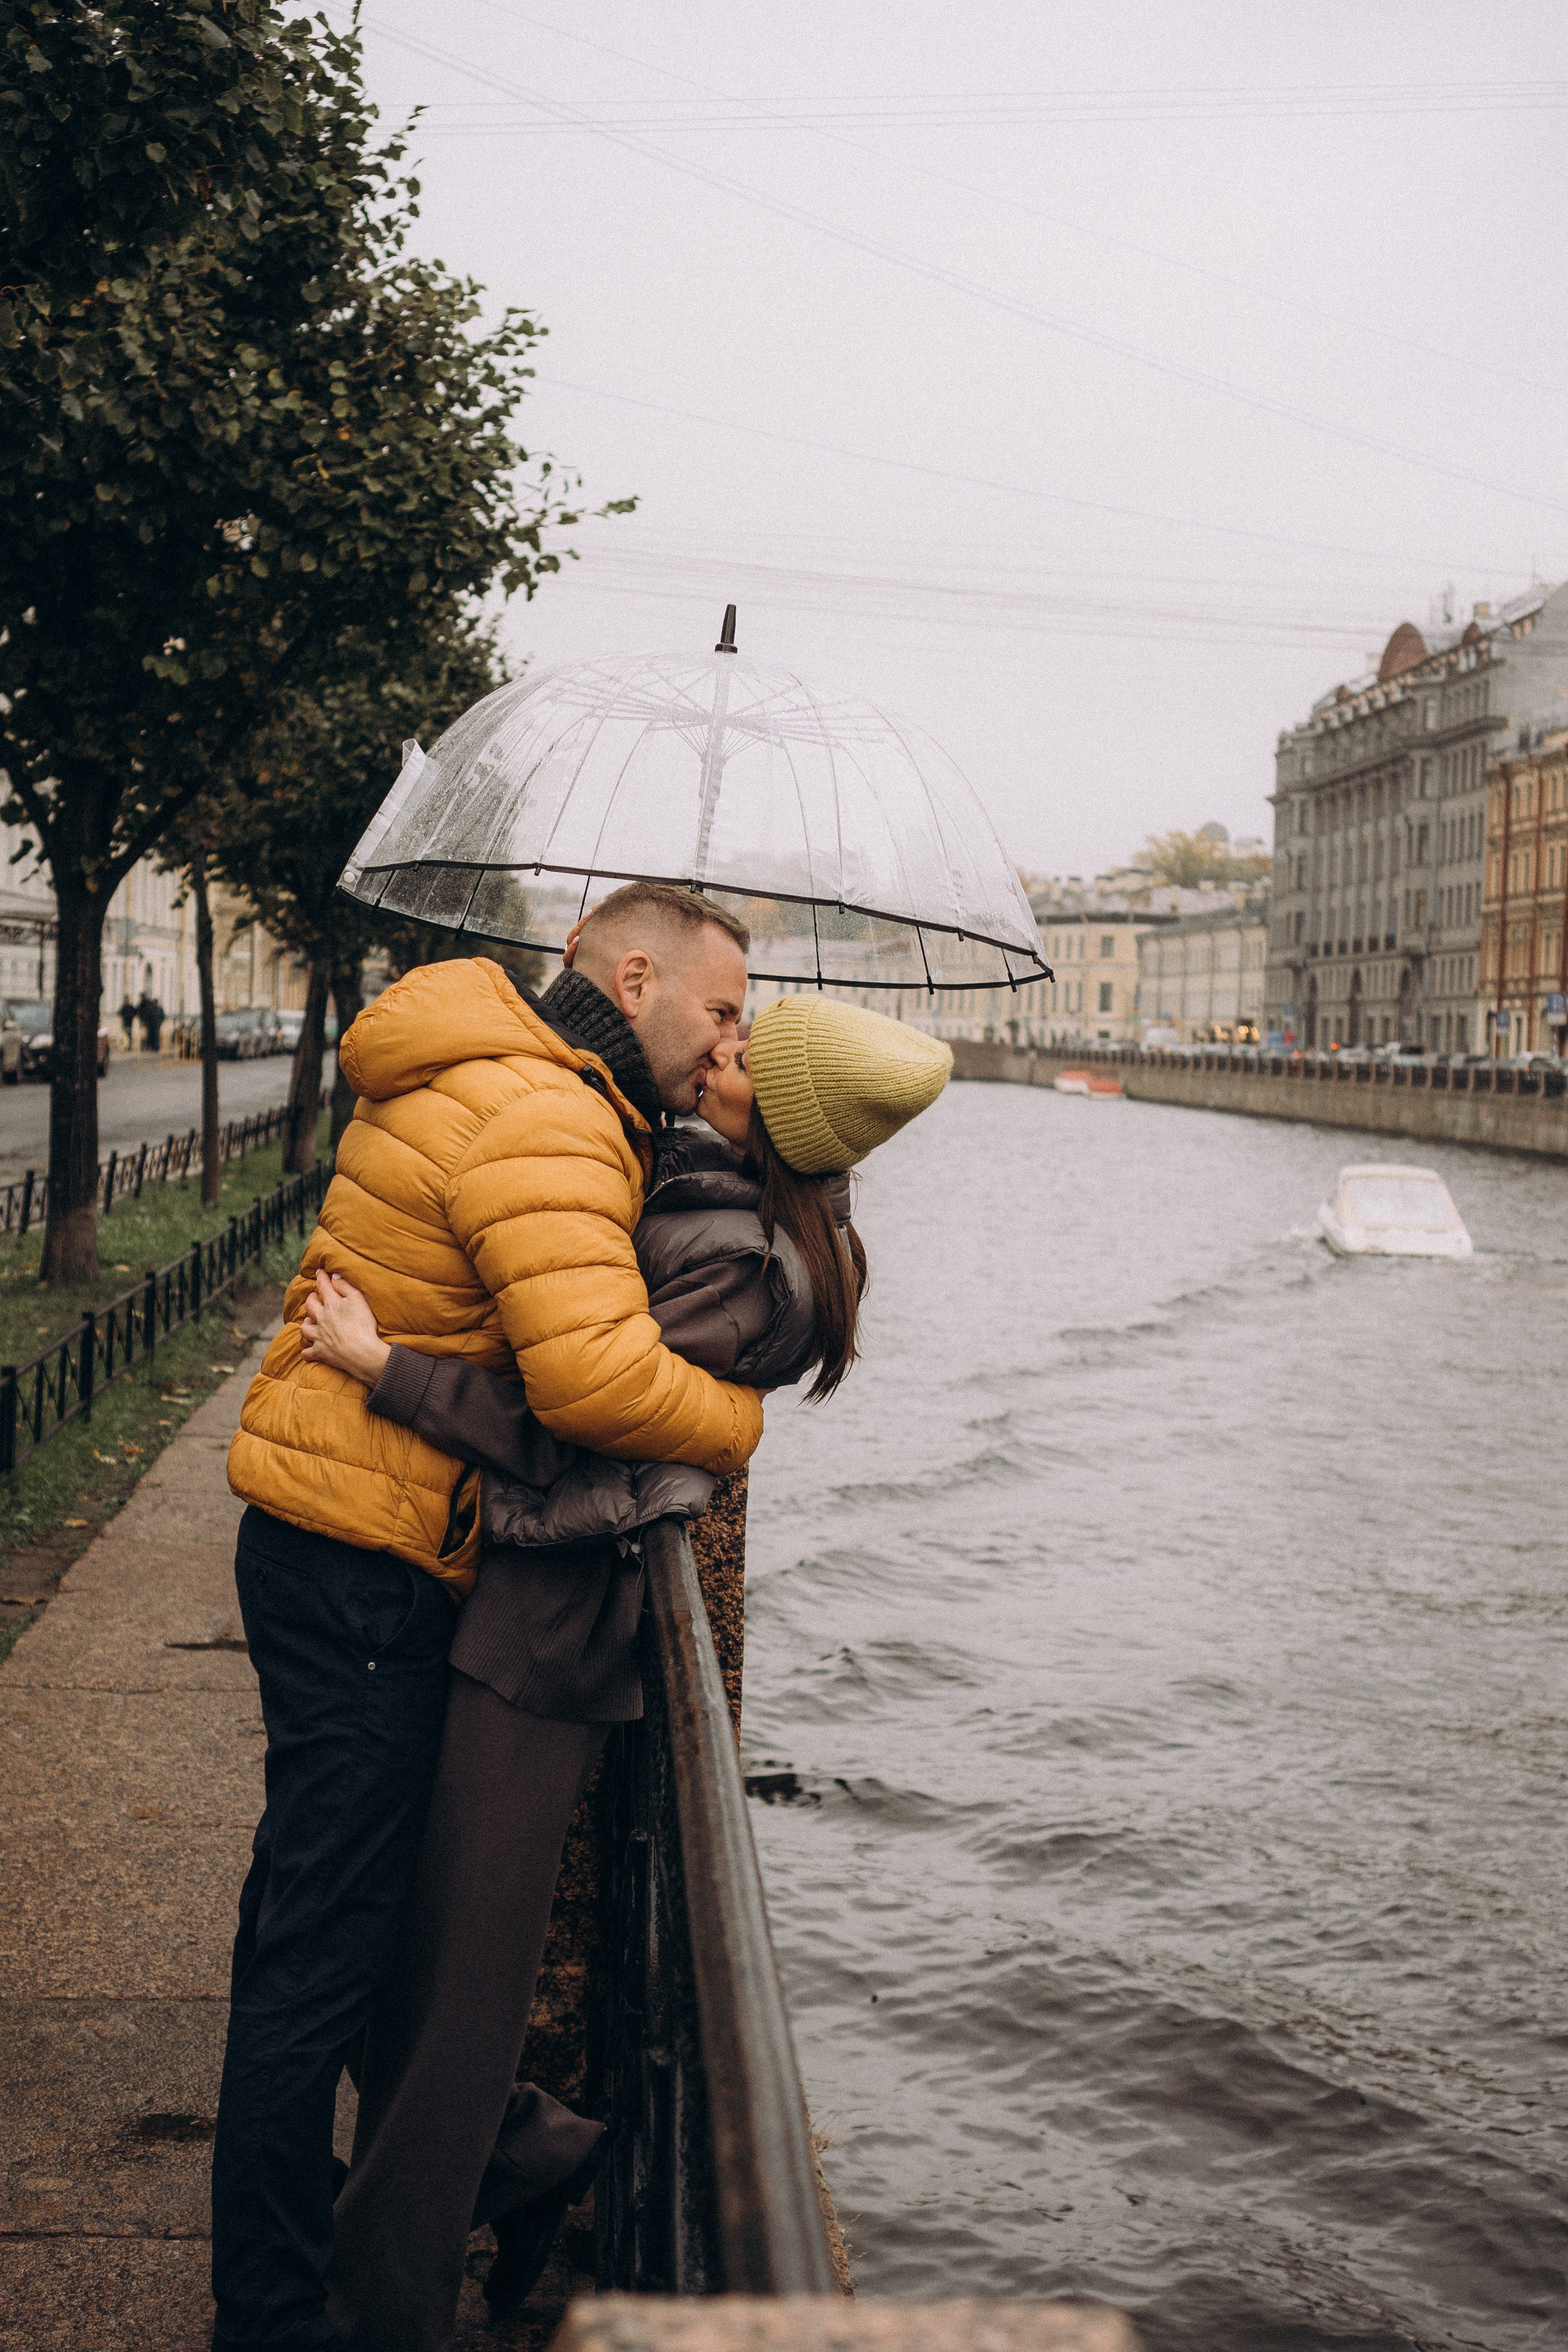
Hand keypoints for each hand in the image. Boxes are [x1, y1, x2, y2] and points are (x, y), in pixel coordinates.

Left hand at [299, 1271, 391, 1386]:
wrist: (361, 1353)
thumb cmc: (363, 1325)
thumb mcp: (358, 1300)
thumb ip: (345, 1286)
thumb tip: (333, 1277)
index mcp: (331, 1304)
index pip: (323, 1286)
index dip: (321, 1277)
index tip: (319, 1271)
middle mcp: (321, 1319)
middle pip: (309, 1306)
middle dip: (311, 1299)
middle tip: (315, 1297)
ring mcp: (319, 1336)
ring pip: (304, 1328)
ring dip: (306, 1324)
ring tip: (310, 1321)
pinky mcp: (320, 1352)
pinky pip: (307, 1352)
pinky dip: (307, 1351)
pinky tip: (309, 1349)